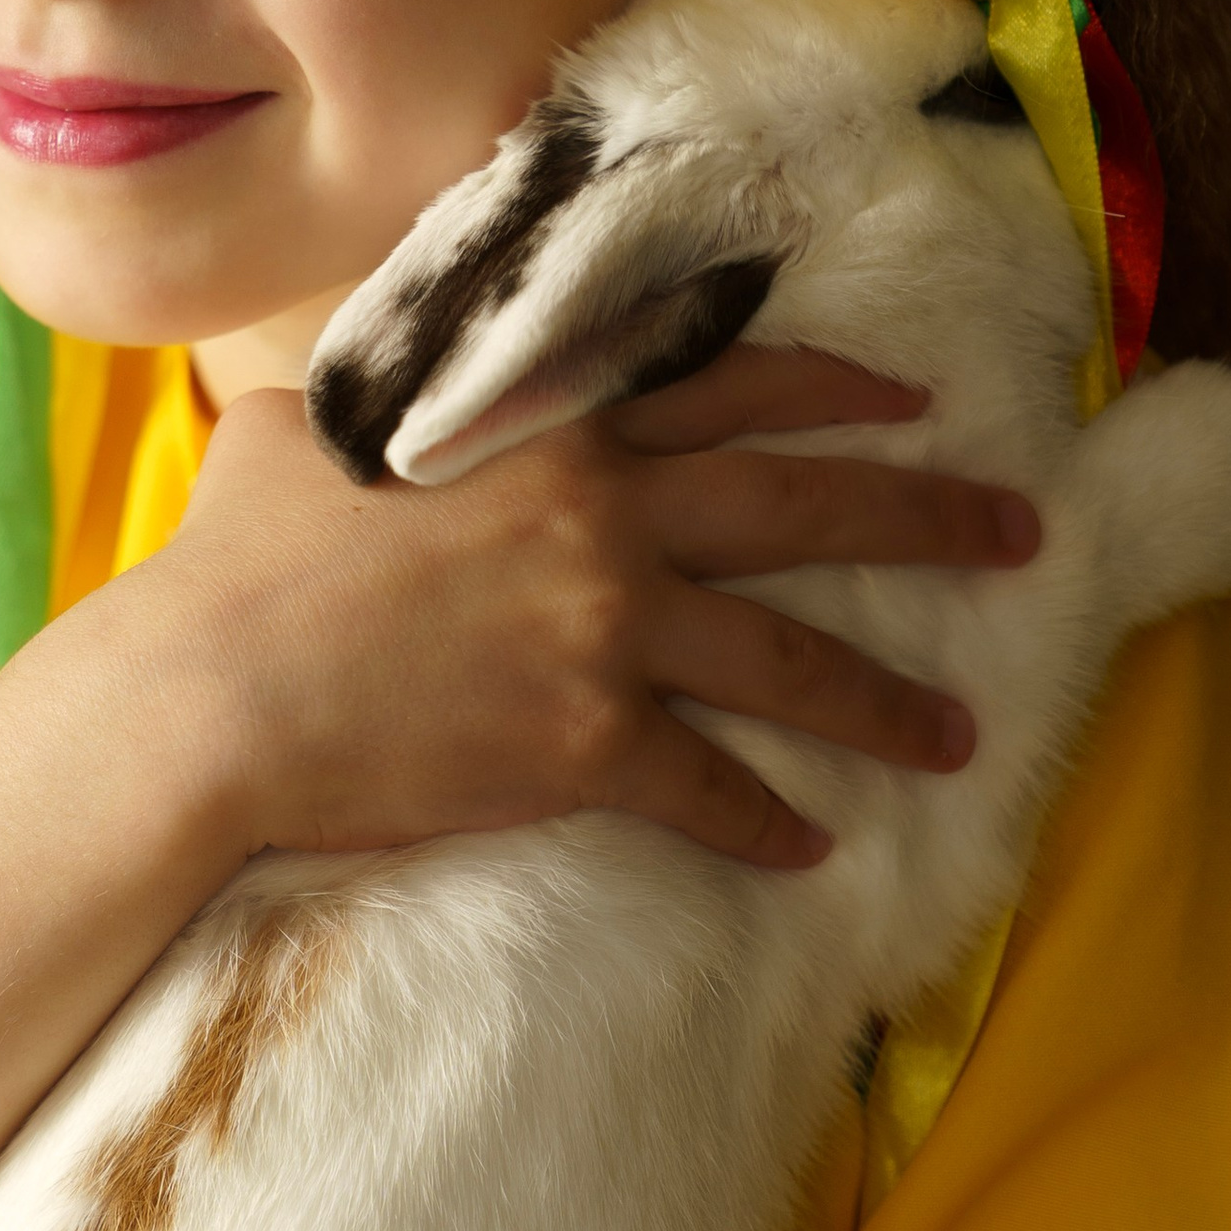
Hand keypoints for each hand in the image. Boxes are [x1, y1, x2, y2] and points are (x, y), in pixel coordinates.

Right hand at [142, 344, 1038, 872]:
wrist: (208, 695)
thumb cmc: (237, 562)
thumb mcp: (313, 432)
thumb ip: (384, 399)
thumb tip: (376, 381)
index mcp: (551, 429)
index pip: (732, 390)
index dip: (835, 392)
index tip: (914, 406)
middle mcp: (606, 517)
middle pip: (807, 507)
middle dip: (932, 518)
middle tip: (1023, 538)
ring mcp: (604, 630)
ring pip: (791, 659)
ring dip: (888, 700)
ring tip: (959, 732)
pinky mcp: (585, 745)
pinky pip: (712, 788)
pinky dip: (769, 823)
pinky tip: (813, 848)